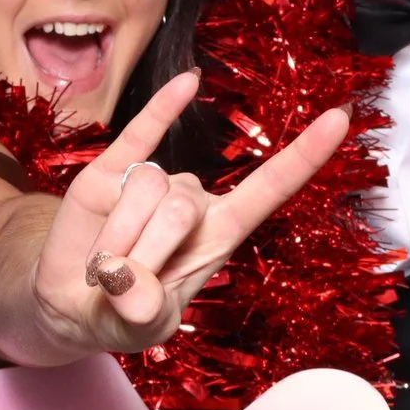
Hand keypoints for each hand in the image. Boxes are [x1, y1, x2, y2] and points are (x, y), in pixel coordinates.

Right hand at [35, 71, 349, 356]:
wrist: (70, 302)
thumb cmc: (121, 314)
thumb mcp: (138, 328)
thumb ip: (141, 313)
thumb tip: (130, 285)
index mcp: (218, 236)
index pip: (269, 189)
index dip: (303, 156)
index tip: (339, 119)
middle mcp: (193, 201)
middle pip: (183, 204)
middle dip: (145, 250)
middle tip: (120, 283)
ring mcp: (153, 180)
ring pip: (148, 185)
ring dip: (118, 234)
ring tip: (103, 261)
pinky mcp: (111, 167)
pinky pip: (141, 130)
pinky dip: (164, 106)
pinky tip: (190, 80)